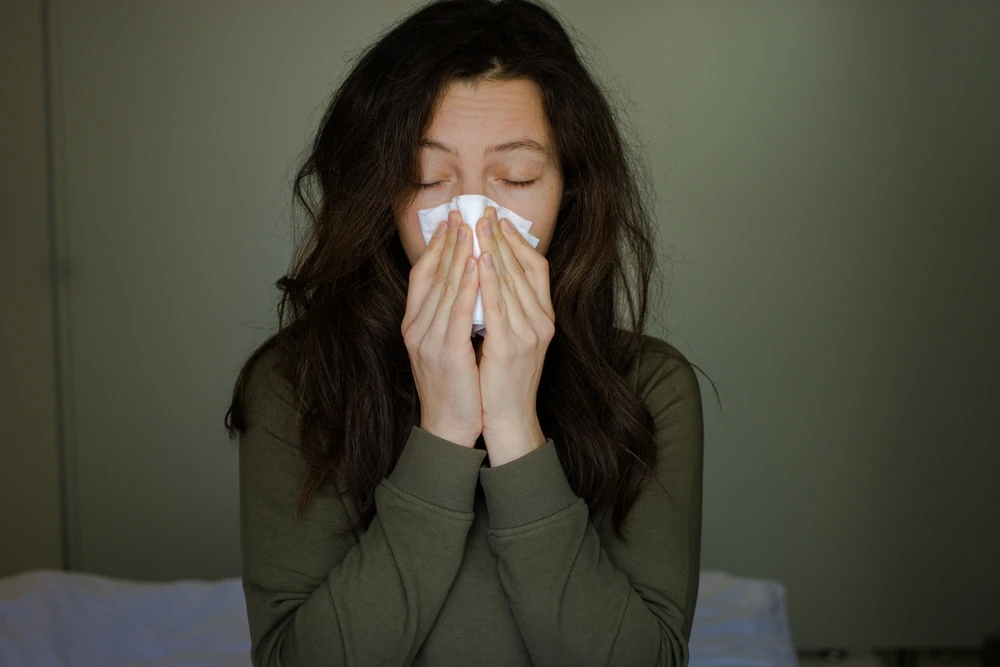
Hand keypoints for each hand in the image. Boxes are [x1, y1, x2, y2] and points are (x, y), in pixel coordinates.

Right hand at [402, 210, 481, 447]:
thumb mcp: (446, 344)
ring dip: (458, 254)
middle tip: (462, 212)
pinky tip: (477, 265)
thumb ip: (450, 315)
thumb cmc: (455, 385)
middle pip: (431, 274)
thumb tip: (465, 283)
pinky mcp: (445, 351)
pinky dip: (466, 284)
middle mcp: (416, 327)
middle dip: (448, 240)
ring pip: (443, 286)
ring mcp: (427, 338)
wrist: (449, 424)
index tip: (450, 221)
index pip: (422, 274)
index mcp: (415, 324)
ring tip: (471, 228)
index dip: (436, 245)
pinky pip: (456, 310)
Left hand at [475, 206, 553, 464]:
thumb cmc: (505, 380)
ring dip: (494, 249)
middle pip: (524, 268)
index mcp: (544, 317)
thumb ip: (509, 309)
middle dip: (502, 237)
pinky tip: (481, 260)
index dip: (518, 241)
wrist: (510, 419)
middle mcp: (541, 321)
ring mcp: (528, 333)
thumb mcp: (514, 338)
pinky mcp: (510, 346)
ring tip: (479, 225)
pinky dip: (491, 279)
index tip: (499, 220)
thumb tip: (494, 276)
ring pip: (512, 280)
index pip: (537, 267)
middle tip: (485, 211)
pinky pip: (499, 305)